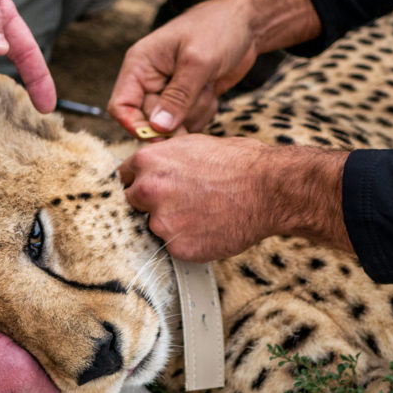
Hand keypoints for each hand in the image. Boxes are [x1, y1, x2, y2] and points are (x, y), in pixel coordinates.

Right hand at [108, 0, 258, 135]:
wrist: (245, 23)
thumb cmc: (218, 28)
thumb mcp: (198, 61)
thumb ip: (178, 96)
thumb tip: (159, 128)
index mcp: (140, 65)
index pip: (121, 106)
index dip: (135, 126)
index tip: (161, 136)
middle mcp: (149, 80)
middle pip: (150, 121)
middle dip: (177, 117)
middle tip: (200, 95)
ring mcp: (169, 91)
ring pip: (172, 125)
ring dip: (194, 113)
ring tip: (207, 85)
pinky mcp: (187, 99)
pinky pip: (189, 122)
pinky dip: (204, 112)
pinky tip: (212, 90)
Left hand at [118, 135, 276, 260]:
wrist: (269, 188)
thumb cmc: (239, 163)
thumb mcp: (193, 145)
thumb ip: (165, 158)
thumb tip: (153, 167)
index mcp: (148, 161)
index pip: (124, 177)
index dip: (139, 182)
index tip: (151, 189)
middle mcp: (148, 190)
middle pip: (132, 204)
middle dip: (150, 204)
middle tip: (181, 202)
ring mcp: (162, 221)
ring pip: (155, 227)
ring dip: (172, 225)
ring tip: (203, 214)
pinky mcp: (178, 247)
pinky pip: (175, 247)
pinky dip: (189, 242)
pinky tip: (210, 229)